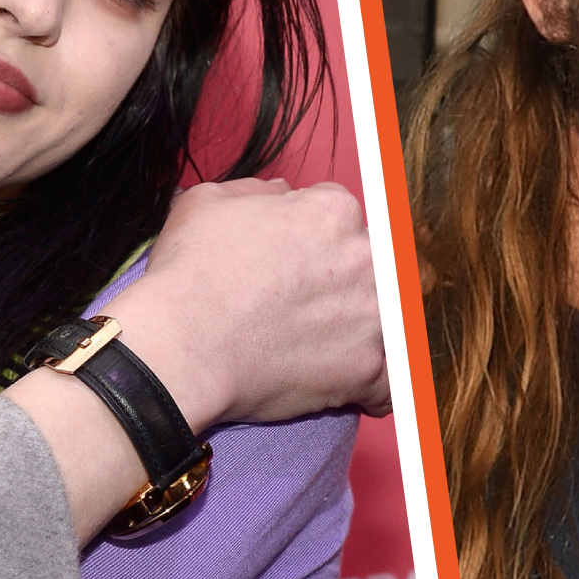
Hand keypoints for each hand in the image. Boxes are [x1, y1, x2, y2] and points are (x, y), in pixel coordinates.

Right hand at [109, 178, 389, 431]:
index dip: (321, 241)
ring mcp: (371, 315)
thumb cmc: (189, 274)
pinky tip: (356, 386)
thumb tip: (280, 195)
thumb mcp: (209, 202)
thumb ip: (257, 192)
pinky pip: (394, 380)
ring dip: (376, 330)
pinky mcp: (366, 368)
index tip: (303, 263)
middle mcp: (364, 257)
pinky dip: (377, 386)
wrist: (181, 345)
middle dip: (358, 281)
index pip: (345, 218)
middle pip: (382, 264)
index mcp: (333, 212)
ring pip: (398, 320)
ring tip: (342, 345)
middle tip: (323, 305)